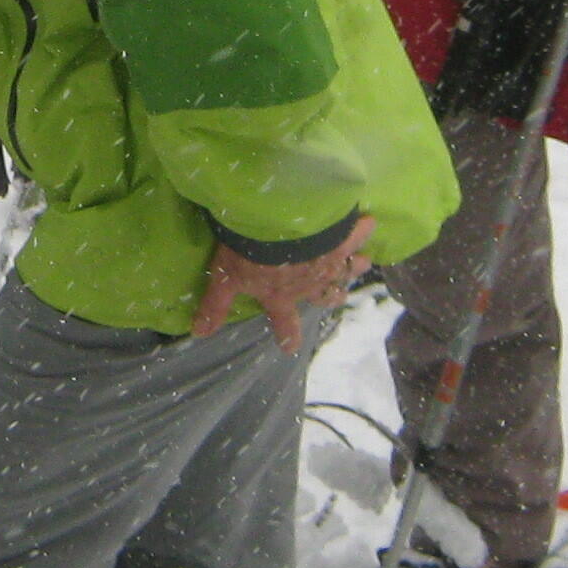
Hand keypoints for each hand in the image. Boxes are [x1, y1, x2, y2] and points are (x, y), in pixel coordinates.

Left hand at [193, 215, 372, 353]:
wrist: (279, 223)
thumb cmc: (249, 251)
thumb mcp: (225, 277)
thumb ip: (216, 304)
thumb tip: (198, 334)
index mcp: (279, 295)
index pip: (283, 321)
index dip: (287, 335)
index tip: (291, 346)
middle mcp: (307, 284)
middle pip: (324, 296)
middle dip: (332, 297)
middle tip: (338, 296)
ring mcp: (327, 262)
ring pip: (345, 268)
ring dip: (354, 266)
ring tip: (364, 261)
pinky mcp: (340, 238)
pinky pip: (355, 235)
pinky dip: (362, 230)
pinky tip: (369, 222)